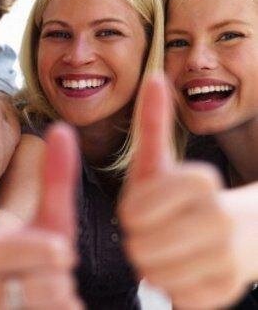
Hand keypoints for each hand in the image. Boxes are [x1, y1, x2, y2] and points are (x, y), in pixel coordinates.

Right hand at [0, 123, 81, 309]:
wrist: (30, 290)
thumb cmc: (43, 250)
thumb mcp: (54, 216)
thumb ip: (56, 176)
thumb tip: (62, 129)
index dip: (37, 251)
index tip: (64, 250)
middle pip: (31, 290)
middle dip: (58, 280)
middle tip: (59, 272)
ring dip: (62, 301)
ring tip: (56, 288)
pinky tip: (56, 307)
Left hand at [118, 74, 246, 308]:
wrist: (233, 232)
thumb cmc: (180, 196)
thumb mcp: (161, 161)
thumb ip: (154, 122)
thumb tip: (153, 76)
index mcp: (201, 182)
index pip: (135, 210)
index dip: (132, 213)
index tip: (140, 209)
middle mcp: (221, 219)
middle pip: (141, 245)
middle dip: (137, 240)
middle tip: (150, 233)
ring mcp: (229, 258)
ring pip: (156, 275)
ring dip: (152, 265)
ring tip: (165, 250)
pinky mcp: (228, 292)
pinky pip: (175, 298)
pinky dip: (171, 288)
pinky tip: (182, 271)